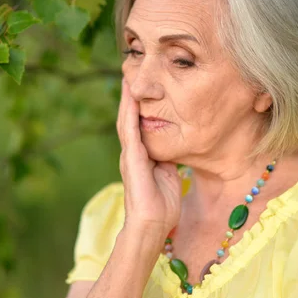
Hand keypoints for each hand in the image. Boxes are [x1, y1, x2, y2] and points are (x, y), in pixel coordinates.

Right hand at [116, 79, 182, 237]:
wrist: (152, 224)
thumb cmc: (162, 206)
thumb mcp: (168, 176)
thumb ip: (166, 161)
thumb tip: (172, 151)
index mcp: (140, 157)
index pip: (138, 125)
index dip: (138, 106)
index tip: (142, 87)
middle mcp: (132, 153)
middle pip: (128, 118)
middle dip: (129, 97)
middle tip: (130, 73)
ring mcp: (130, 155)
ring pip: (125, 120)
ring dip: (127, 99)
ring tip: (128, 78)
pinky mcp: (132, 159)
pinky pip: (130, 131)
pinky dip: (129, 112)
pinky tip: (131, 97)